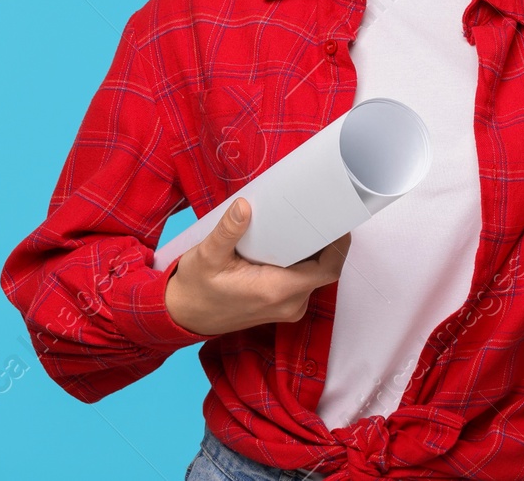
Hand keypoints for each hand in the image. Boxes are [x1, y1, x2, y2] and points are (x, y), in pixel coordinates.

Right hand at [164, 197, 350, 336]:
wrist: (183, 315)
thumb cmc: (196, 287)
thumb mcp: (206, 256)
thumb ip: (228, 231)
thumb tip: (244, 206)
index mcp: (277, 291)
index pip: (327, 270)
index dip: (339, 246)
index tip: (339, 219)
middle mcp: (289, 304)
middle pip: (325, 270)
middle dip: (327, 242)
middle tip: (321, 210)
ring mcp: (287, 308)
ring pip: (315, 276)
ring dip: (316, 251)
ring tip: (309, 221)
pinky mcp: (282, 306)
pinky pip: (305, 282)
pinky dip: (305, 262)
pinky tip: (296, 242)